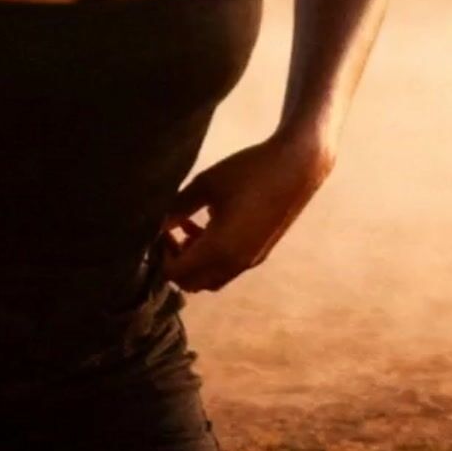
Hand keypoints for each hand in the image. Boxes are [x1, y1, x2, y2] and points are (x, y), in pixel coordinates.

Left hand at [161, 131, 334, 294]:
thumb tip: (154, 223)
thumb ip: (178, 207)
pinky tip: (208, 224)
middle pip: (192, 283)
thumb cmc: (249, 171)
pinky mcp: (260, 253)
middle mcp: (235, 263)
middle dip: (175, 263)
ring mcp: (250, 261)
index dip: (160, 257)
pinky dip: (211, 256)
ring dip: (194, 261)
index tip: (156, 231)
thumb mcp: (206, 184)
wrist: (297, 167)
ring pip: (211, 278)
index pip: (176, 274)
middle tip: (168, 233)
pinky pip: (227, 268)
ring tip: (185, 227)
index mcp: (219, 250)